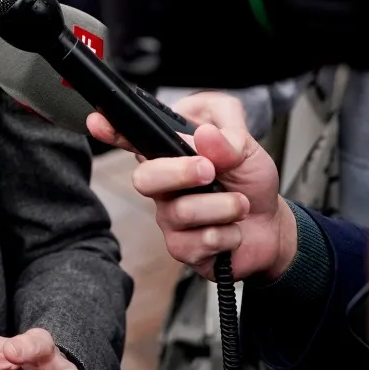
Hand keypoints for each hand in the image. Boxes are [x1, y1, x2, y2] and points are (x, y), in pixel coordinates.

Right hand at [87, 91, 295, 280]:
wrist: (270, 226)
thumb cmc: (249, 181)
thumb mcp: (249, 148)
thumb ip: (230, 135)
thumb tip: (205, 135)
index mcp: (172, 152)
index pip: (135, 139)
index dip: (112, 131)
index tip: (98, 121)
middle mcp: (163, 185)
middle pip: (145, 178)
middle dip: (178, 173)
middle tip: (209, 171)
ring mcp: (169, 217)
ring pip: (180, 211)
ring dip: (223, 207)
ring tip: (240, 205)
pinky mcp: (181, 248)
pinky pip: (197, 241)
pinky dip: (227, 234)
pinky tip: (232, 231)